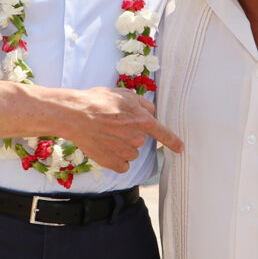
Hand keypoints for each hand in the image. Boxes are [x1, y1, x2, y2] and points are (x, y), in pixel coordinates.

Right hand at [58, 86, 183, 173]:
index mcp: (143, 120)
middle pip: (141, 139)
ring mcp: (126, 152)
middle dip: (130, 133)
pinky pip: (122, 164)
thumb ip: (141, 103)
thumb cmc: (97, 102)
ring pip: (131, 152)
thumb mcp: (123, 94)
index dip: (173, 141)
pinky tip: (105, 147)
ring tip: (106, 134)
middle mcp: (137, 138)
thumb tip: (150, 111)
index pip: (163, 133)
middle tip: (113, 124)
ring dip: (122, 146)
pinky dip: (115, 159)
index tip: (180, 148)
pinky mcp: (114, 163)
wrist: (76, 115)